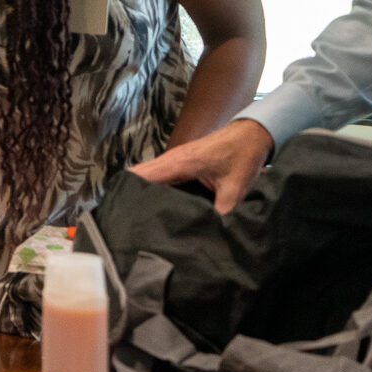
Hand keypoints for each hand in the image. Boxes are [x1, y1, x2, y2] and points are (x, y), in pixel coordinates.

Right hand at [128, 118, 274, 212]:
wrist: (251, 134)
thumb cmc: (242, 156)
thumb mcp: (235, 189)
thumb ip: (222, 213)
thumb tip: (212, 237)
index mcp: (179, 163)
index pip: (141, 176)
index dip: (127, 194)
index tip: (120, 216)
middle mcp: (171, 160)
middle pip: (138, 177)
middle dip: (129, 197)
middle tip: (124, 223)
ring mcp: (173, 161)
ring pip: (147, 177)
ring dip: (139, 194)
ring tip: (134, 219)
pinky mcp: (179, 164)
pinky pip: (158, 178)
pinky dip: (151, 190)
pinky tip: (153, 208)